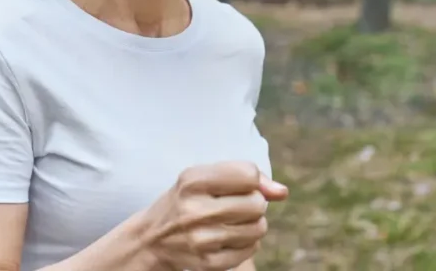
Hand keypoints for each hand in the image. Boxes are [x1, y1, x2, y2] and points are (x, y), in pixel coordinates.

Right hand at [137, 161, 288, 270]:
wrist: (152, 239)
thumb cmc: (187, 200)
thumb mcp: (205, 178)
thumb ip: (245, 176)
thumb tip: (282, 192)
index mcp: (193, 181)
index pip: (249, 174)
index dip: (251, 180)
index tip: (238, 185)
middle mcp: (195, 210)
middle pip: (257, 203)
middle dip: (253, 203)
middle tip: (235, 206)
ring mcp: (202, 239)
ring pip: (258, 228)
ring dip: (252, 224)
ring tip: (233, 221)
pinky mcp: (208, 263)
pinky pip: (251, 249)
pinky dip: (246, 243)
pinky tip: (228, 238)